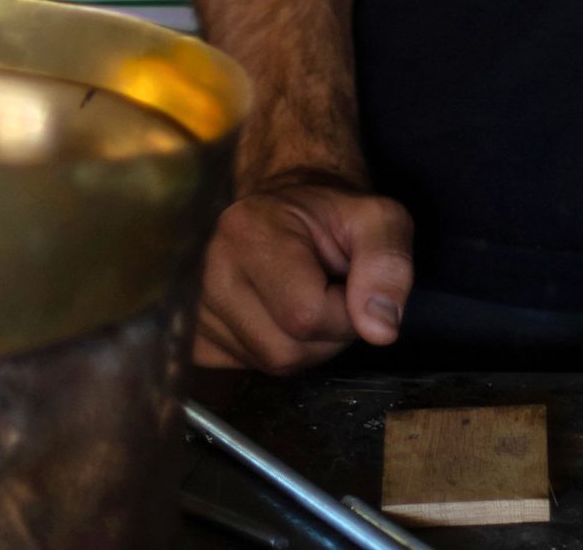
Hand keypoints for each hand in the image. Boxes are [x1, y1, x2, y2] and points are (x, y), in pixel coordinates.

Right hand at [193, 173, 413, 371]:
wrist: (285, 211)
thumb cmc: (330, 215)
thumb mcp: (377, 218)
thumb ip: (388, 263)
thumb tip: (381, 330)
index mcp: (248, 232)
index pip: (307, 314)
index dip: (346, 310)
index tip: (351, 282)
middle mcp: (207, 272)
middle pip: (286, 350)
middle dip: (328, 333)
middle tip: (333, 291)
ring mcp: (194, 310)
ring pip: (271, 365)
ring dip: (307, 346)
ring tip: (308, 299)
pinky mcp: (194, 339)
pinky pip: (251, 371)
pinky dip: (278, 352)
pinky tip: (280, 317)